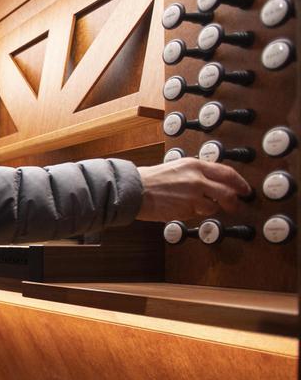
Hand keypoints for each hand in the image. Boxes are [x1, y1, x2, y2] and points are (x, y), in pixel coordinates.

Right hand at [135, 158, 251, 221]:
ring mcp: (192, 196)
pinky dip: (195, 214)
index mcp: (195, 165)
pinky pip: (198, 214)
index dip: (240, 183)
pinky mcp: (185, 210)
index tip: (245, 189)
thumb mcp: (177, 168)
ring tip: (199, 207)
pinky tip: (184, 209)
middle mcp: (197, 179)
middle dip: (234, 202)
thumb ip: (196, 173)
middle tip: (236, 205)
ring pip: (214, 207)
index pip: (227, 173)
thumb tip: (213, 182)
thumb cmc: (151, 179)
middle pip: (227, 193)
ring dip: (210, 209)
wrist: (134, 190)